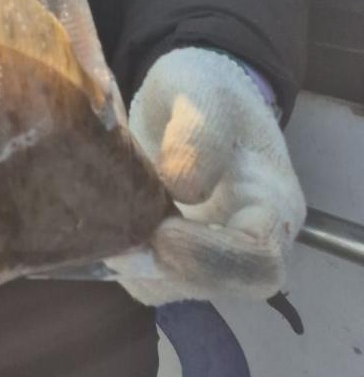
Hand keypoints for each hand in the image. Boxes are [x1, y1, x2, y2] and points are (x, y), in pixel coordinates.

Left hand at [118, 47, 305, 304]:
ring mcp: (211, 252)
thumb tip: (181, 190)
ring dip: (139, 265)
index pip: (261, 258)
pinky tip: (104, 224)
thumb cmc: (206, 88)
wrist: (191, 95)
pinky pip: (149, 277)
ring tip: (109, 222)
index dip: (214, 258)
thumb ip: (198, 132)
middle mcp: (250, 240)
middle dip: (172, 270)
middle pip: (223, 287)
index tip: (165, 231)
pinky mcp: (173, 253)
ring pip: (177, 288)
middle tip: (128, 238)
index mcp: (272, 202)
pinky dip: (122, 257)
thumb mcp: (203, 92)